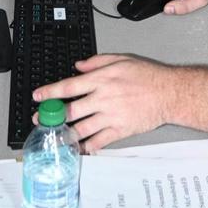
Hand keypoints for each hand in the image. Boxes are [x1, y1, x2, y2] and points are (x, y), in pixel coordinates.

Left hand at [33, 54, 175, 151]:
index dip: (50, 92)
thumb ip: (97, 62)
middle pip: (72, 110)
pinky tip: (78, 148)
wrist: (169, 93)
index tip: (38, 96)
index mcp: (102, 79)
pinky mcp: (120, 130)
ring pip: (82, 128)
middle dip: (53, 116)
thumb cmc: (147, 76)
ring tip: (54, 136)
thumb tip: (78, 66)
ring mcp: (111, 116)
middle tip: (41, 120)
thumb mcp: (121, 59)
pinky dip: (86, 147)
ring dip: (66, 133)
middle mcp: (104, 98)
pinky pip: (99, 141)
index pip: (69, 86)